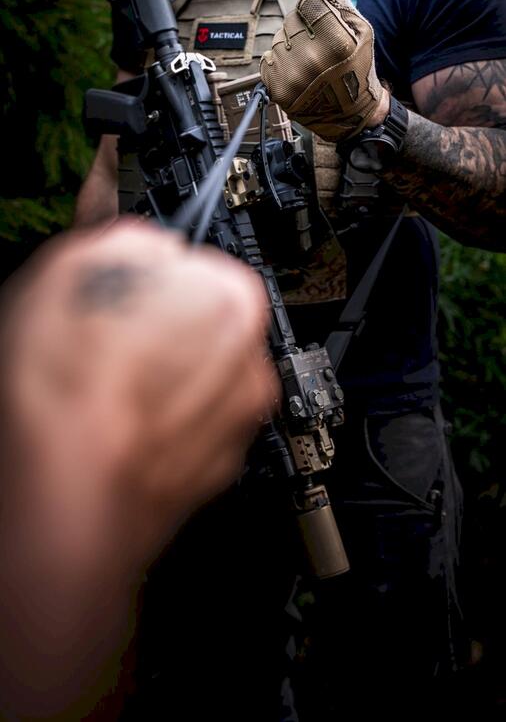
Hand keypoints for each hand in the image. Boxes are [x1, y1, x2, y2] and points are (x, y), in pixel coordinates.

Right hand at [2, 222, 277, 568]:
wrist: (63, 508)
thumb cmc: (68, 398)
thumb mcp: (75, 271)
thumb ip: (121, 239)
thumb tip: (130, 231)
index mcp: (229, 299)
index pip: (196, 264)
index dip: (149, 274)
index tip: (122, 285)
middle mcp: (249, 364)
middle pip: (200, 325)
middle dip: (158, 325)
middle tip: (101, 338)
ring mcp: (234, 425)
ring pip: (194, 381)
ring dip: (159, 378)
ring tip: (97, 390)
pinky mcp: (211, 475)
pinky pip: (187, 429)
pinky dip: (158, 425)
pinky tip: (110, 427)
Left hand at [260, 0, 388, 141]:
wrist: (351, 115)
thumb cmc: (358, 70)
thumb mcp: (362, 32)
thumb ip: (339, 3)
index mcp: (335, 43)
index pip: (306, 2)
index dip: (313, 8)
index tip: (320, 19)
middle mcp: (311, 60)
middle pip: (291, 19)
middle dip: (303, 26)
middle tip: (317, 45)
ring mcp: (292, 77)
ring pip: (278, 39)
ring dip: (290, 44)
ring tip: (309, 61)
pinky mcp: (278, 90)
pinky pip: (269, 59)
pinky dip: (281, 62)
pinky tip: (298, 72)